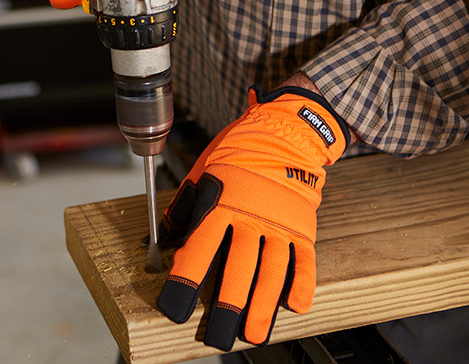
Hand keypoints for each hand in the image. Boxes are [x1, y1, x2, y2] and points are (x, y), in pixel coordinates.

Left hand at [157, 86, 349, 349]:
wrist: (285, 131)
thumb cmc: (239, 151)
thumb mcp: (202, 171)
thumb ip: (185, 206)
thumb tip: (164, 237)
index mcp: (221, 202)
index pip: (199, 250)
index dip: (185, 283)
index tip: (174, 310)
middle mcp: (251, 216)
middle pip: (238, 269)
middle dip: (228, 306)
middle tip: (219, 337)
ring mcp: (280, 223)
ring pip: (271, 271)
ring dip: (264, 306)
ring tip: (255, 334)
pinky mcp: (303, 226)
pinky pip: (304, 260)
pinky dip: (302, 284)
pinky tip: (296, 307)